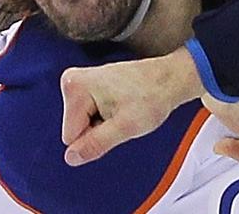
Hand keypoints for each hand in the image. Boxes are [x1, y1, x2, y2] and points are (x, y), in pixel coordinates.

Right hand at [61, 46, 203, 165]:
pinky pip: (89, 114)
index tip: (116, 121)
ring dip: (103, 122)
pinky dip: (106, 114)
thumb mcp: (125, 127)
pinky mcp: (88, 85)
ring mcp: (80, 82)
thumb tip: (71, 158)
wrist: (168, 79)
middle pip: (75, 128)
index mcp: (75, 87)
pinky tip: (122, 104)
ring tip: (123, 108)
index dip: (95, 136)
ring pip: (82, 123)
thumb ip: (95, 144)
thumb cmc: (152, 97)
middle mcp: (72, 81)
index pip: (70, 137)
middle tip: (121, 115)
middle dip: (98, 128)